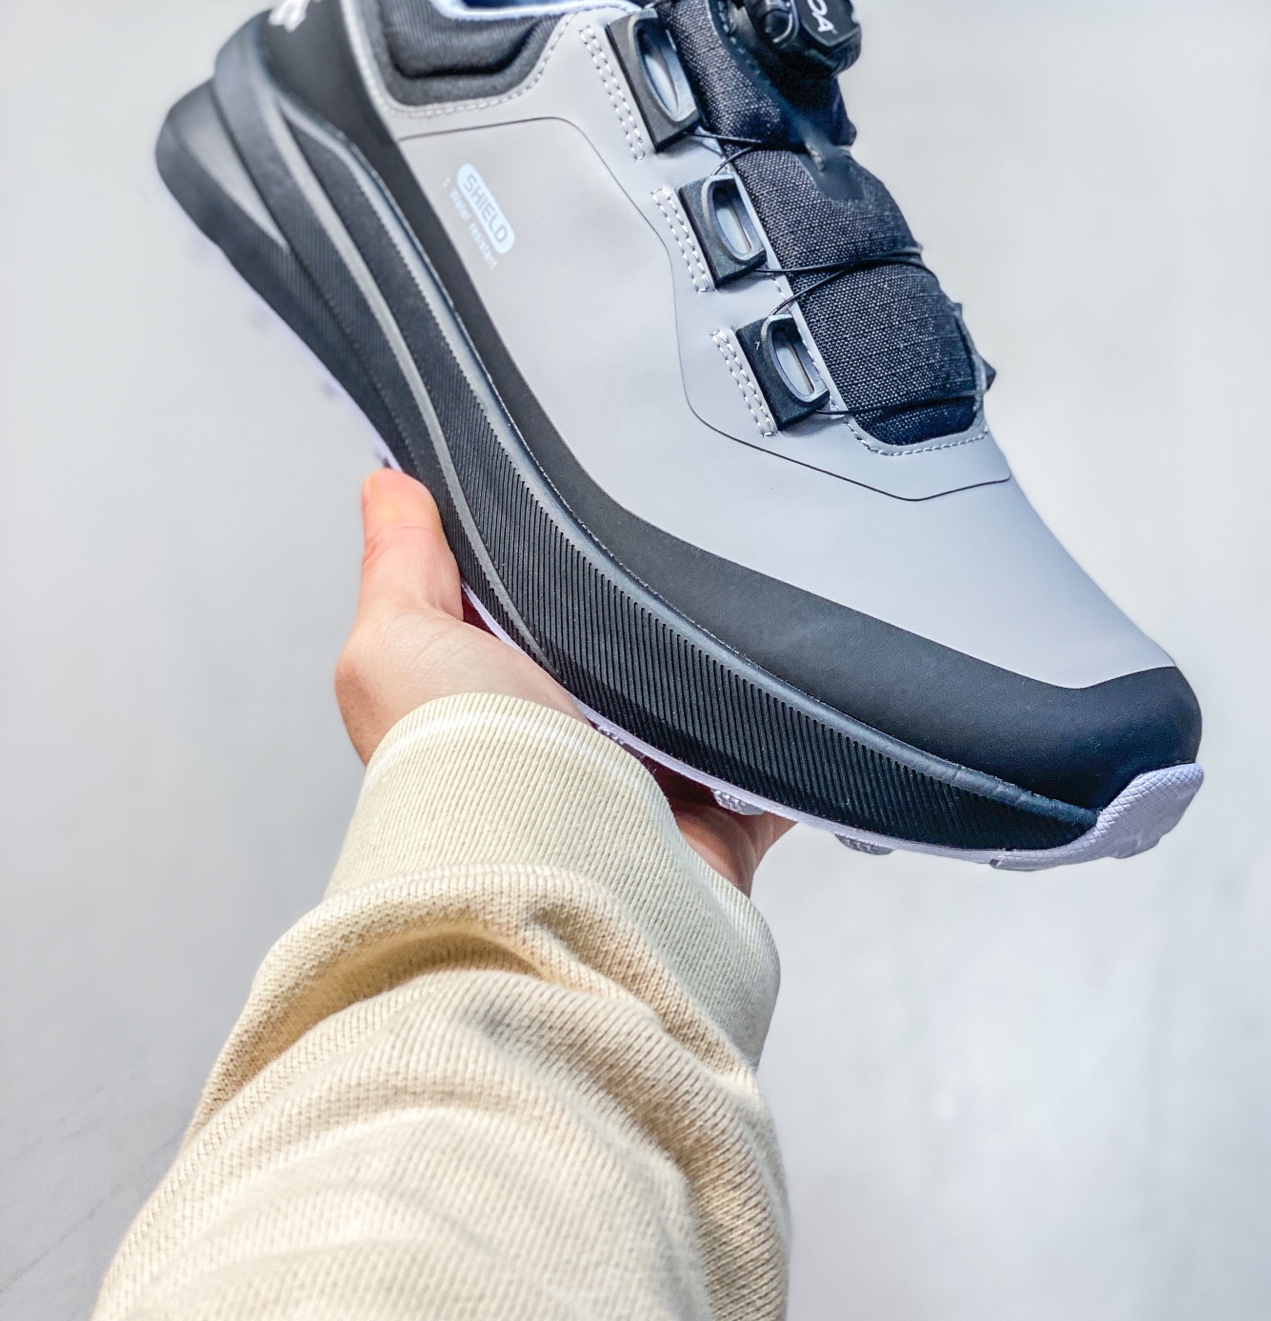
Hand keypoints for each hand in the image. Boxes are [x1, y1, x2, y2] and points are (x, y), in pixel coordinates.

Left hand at [336, 470, 790, 893]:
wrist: (559, 881)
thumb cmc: (463, 775)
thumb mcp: (397, 647)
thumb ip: (399, 567)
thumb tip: (384, 487)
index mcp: (489, 703)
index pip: (520, 614)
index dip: (540, 565)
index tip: (572, 506)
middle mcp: (563, 749)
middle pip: (619, 656)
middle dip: (641, 615)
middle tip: (665, 560)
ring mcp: (644, 790)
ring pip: (697, 704)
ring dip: (711, 672)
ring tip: (726, 616)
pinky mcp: (716, 823)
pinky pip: (771, 769)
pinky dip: (786, 741)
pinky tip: (788, 694)